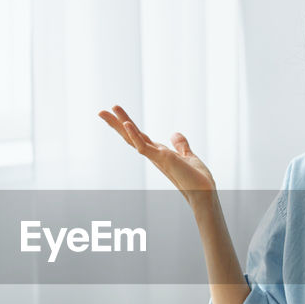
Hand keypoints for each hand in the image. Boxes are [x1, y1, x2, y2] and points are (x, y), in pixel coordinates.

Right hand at [98, 105, 216, 204]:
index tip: (117, 112)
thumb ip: (180, 145)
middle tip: (101, 112)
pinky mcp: (161, 159)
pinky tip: (126, 124)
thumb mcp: (187, 156)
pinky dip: (134, 135)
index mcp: (158, 153)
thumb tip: (174, 133)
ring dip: (119, 124)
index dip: (127, 124)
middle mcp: (153, 155)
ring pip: (132, 138)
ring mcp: (155, 157)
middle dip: (115, 123)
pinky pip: (143, 147)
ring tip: (105, 112)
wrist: (204, 192)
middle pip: (130, 136)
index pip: (139, 136)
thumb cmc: (196, 178)